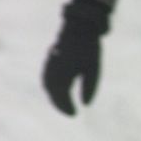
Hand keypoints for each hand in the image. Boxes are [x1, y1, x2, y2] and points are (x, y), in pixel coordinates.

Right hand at [42, 0, 108, 114]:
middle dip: (59, 103)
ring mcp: (50, 62)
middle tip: (70, 113)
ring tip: (64, 105)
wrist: (79, 26)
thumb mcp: (93, 69)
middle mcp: (54, 68)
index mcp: (64, 71)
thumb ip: (89, 87)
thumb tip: (85, 104)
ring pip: (47, 84)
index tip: (74, 114)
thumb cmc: (89, 48)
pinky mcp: (50, 58)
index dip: (66, 106)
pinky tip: (57, 91)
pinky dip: (50, 87)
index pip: (61, 94)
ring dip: (54, 96)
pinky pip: (47, 76)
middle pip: (52, 91)